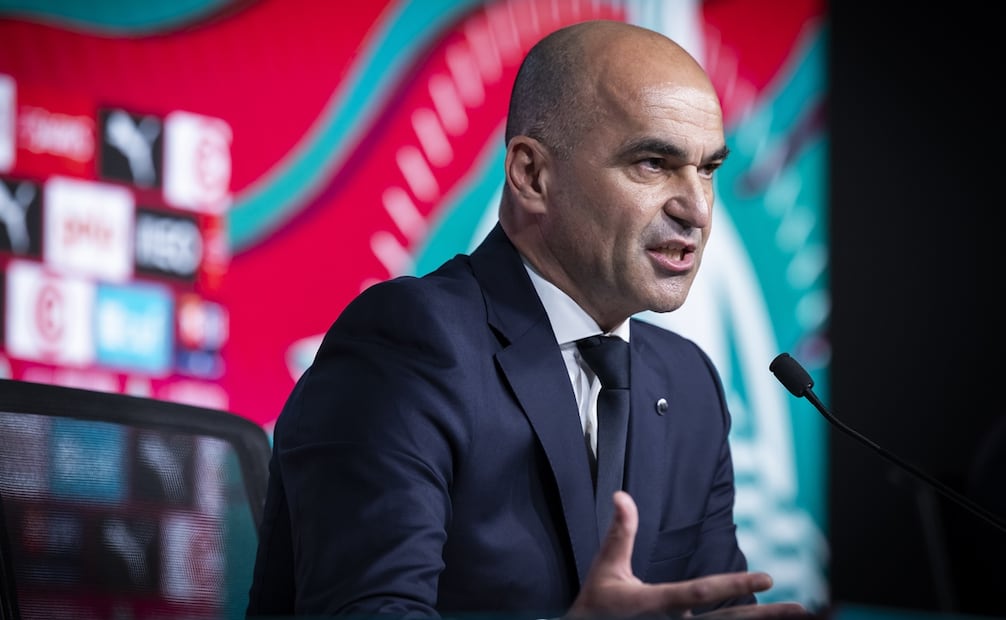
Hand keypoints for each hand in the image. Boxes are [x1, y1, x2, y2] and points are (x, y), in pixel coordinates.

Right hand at [566, 491, 811, 617]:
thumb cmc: (596, 607)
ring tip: (797, 616)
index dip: (734, 586)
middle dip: (764, 618)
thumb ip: (620, 533)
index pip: (700, 594)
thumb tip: (622, 496)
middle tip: (801, 610)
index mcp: (653, 604)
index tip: (768, 578)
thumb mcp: (605, 568)